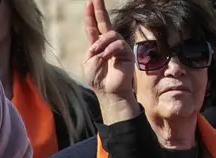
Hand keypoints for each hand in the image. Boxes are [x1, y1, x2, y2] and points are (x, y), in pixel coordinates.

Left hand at [82, 0, 138, 122]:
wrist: (108, 91)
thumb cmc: (98, 79)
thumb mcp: (88, 62)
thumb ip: (91, 48)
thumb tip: (98, 41)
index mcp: (97, 45)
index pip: (94, 27)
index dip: (91, 15)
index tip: (89, 3)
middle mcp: (108, 43)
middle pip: (105, 23)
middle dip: (99, 10)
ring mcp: (118, 46)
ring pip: (110, 35)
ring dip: (100, 44)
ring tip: (96, 54)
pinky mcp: (127, 52)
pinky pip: (118, 45)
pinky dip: (109, 50)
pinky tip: (106, 57)